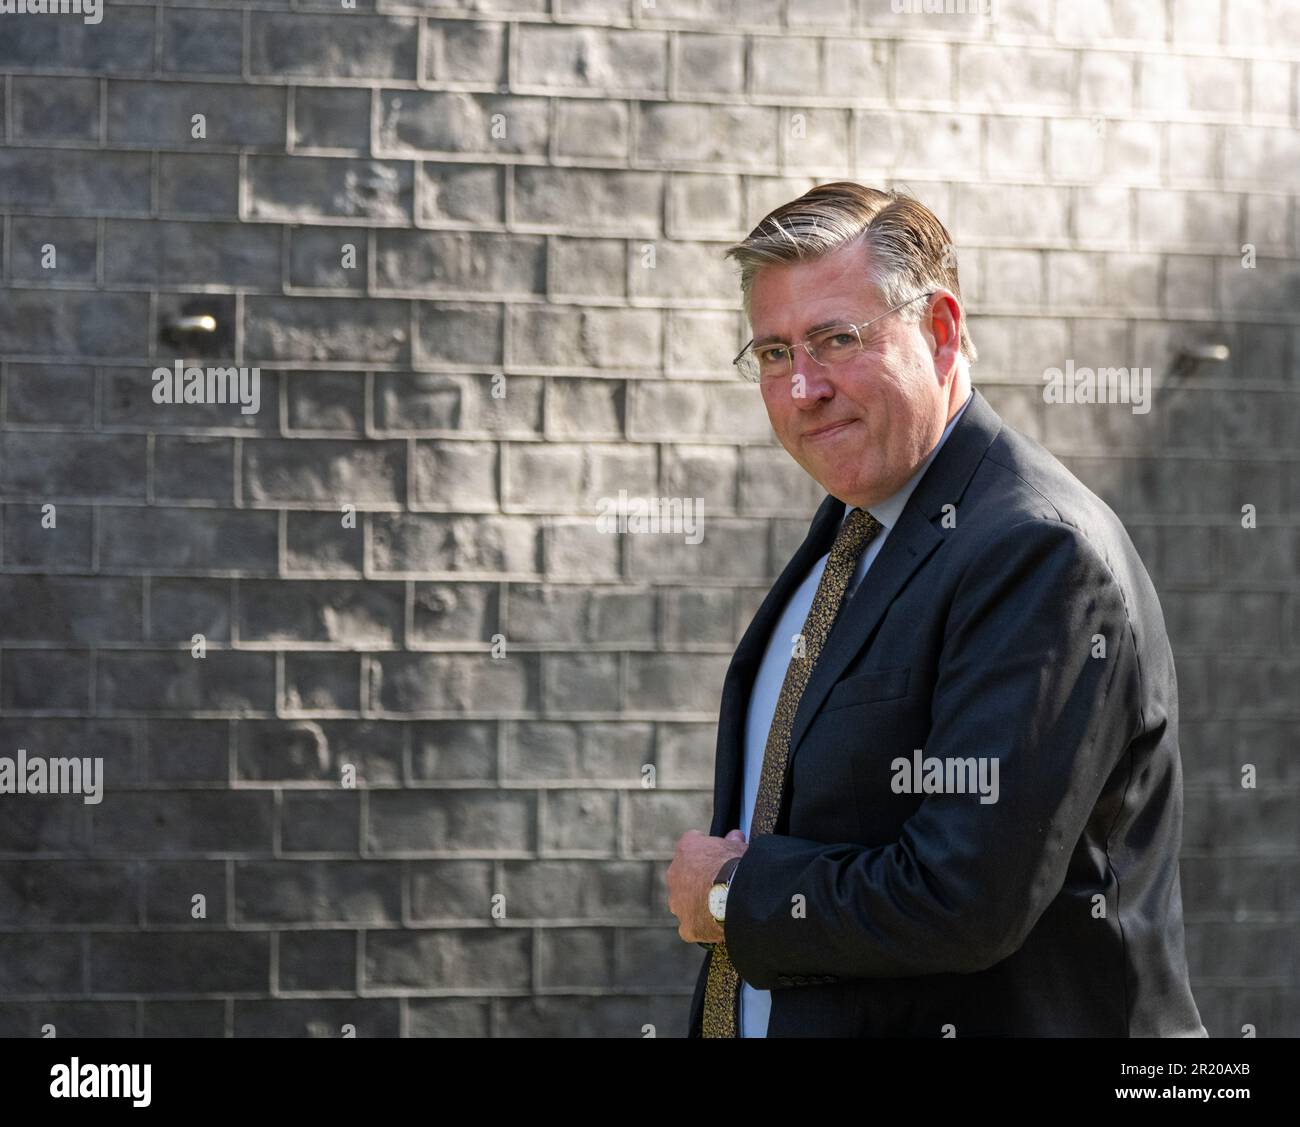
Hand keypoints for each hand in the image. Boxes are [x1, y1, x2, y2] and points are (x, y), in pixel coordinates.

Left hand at [667, 828, 747, 943]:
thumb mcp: (738, 846)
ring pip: (684, 902)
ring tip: (719, 906)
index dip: (707, 852)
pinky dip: (701, 926)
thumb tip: (735, 836)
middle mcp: (674, 874)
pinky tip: (717, 924)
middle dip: (698, 878)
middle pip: (684, 876)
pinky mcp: (686, 926)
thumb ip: (732, 841)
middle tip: (719, 883)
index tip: (719, 858)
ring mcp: (678, 902)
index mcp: (686, 848)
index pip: (692, 845)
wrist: (738, 894)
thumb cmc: (737, 865)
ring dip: (696, 903)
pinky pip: (690, 926)